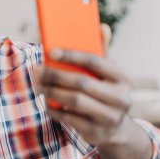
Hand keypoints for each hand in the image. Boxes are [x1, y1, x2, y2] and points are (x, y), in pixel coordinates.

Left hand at [34, 24, 133, 145]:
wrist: (116, 128)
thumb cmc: (105, 92)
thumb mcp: (107, 73)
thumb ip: (101, 52)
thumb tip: (102, 26)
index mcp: (122, 78)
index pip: (95, 61)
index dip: (71, 55)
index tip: (50, 51)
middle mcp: (121, 98)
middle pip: (81, 82)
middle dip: (55, 75)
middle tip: (36, 70)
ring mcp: (110, 117)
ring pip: (74, 101)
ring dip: (51, 91)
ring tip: (37, 85)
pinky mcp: (96, 132)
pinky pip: (69, 118)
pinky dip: (54, 109)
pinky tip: (46, 102)